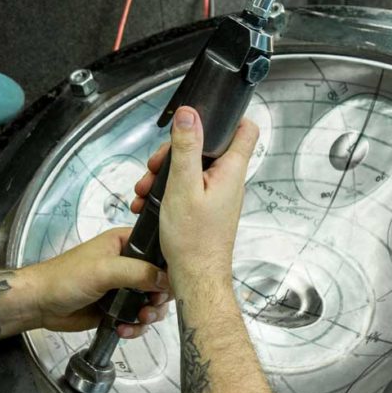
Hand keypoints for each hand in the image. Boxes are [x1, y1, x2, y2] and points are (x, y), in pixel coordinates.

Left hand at [23, 229, 171, 337]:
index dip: (169, 267)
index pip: (159, 250)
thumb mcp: (104, 270)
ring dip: (149, 314)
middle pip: (161, 280)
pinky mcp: (118, 308)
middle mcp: (128, 264)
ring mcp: (124, 287)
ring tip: (138, 320)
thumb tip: (167, 280)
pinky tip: (123, 329)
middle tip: (150, 306)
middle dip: (160, 297)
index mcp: (125, 243)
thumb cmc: (65, 278)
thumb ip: (138, 272)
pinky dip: (135, 326)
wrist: (41, 304)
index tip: (169, 284)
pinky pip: (138, 318)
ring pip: (152, 302)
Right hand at [132, 106, 257, 297]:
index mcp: (230, 170)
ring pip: (192, 169)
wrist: (195, 278)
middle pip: (206, 148)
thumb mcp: (182, 186)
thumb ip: (187, 148)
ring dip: (165, 174)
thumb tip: (190, 115)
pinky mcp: (206, 208)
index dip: (226, 117)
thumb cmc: (194, 241)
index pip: (245, 129)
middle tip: (156, 166)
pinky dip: (168, 191)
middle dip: (175, 152)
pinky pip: (187, 188)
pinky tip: (150, 203)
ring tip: (146, 190)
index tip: (202, 117)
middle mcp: (228, 181)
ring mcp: (218, 195)